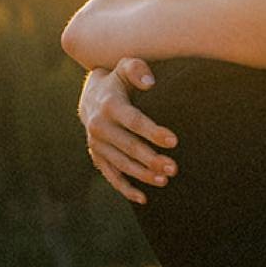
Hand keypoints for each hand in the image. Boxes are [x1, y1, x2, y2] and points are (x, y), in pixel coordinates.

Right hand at [79, 57, 177, 205]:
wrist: (91, 96)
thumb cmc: (118, 81)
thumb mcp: (124, 67)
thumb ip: (136, 69)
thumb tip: (150, 82)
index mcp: (109, 105)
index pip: (133, 121)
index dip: (152, 131)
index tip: (173, 141)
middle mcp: (100, 126)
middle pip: (128, 146)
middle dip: (151, 158)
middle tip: (174, 168)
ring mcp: (97, 144)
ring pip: (121, 163)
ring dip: (142, 174)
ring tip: (165, 181)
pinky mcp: (97, 156)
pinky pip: (111, 175)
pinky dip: (125, 188)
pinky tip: (143, 199)